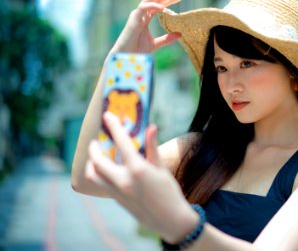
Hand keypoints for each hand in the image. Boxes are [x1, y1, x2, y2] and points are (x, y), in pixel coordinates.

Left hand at [85, 112, 197, 242]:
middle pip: (97, 160)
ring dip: (92, 163)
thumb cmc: (169, 192)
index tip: (108, 115)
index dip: (114, 126)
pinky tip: (108, 169)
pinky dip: (100, 173)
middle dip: (94, 148)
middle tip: (97, 141)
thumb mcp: (162, 168)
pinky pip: (101, 183)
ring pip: (93, 174)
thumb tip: (151, 127)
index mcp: (137, 169)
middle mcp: (123, 180)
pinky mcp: (116, 199)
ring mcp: (117, 191)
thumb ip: (152, 147)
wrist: (170, 219)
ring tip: (97, 156)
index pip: (122, 142)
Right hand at [111, 0, 184, 53]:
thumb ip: (167, 39)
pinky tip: (163, 6)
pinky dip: (153, 5)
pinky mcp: (134, 19)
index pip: (159, 4)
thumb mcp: (155, 44)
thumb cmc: (137, 49)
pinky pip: (143, 7)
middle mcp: (141, 13)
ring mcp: (137, 15)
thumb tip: (180, 34)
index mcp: (146, 17)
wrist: (126, 56)